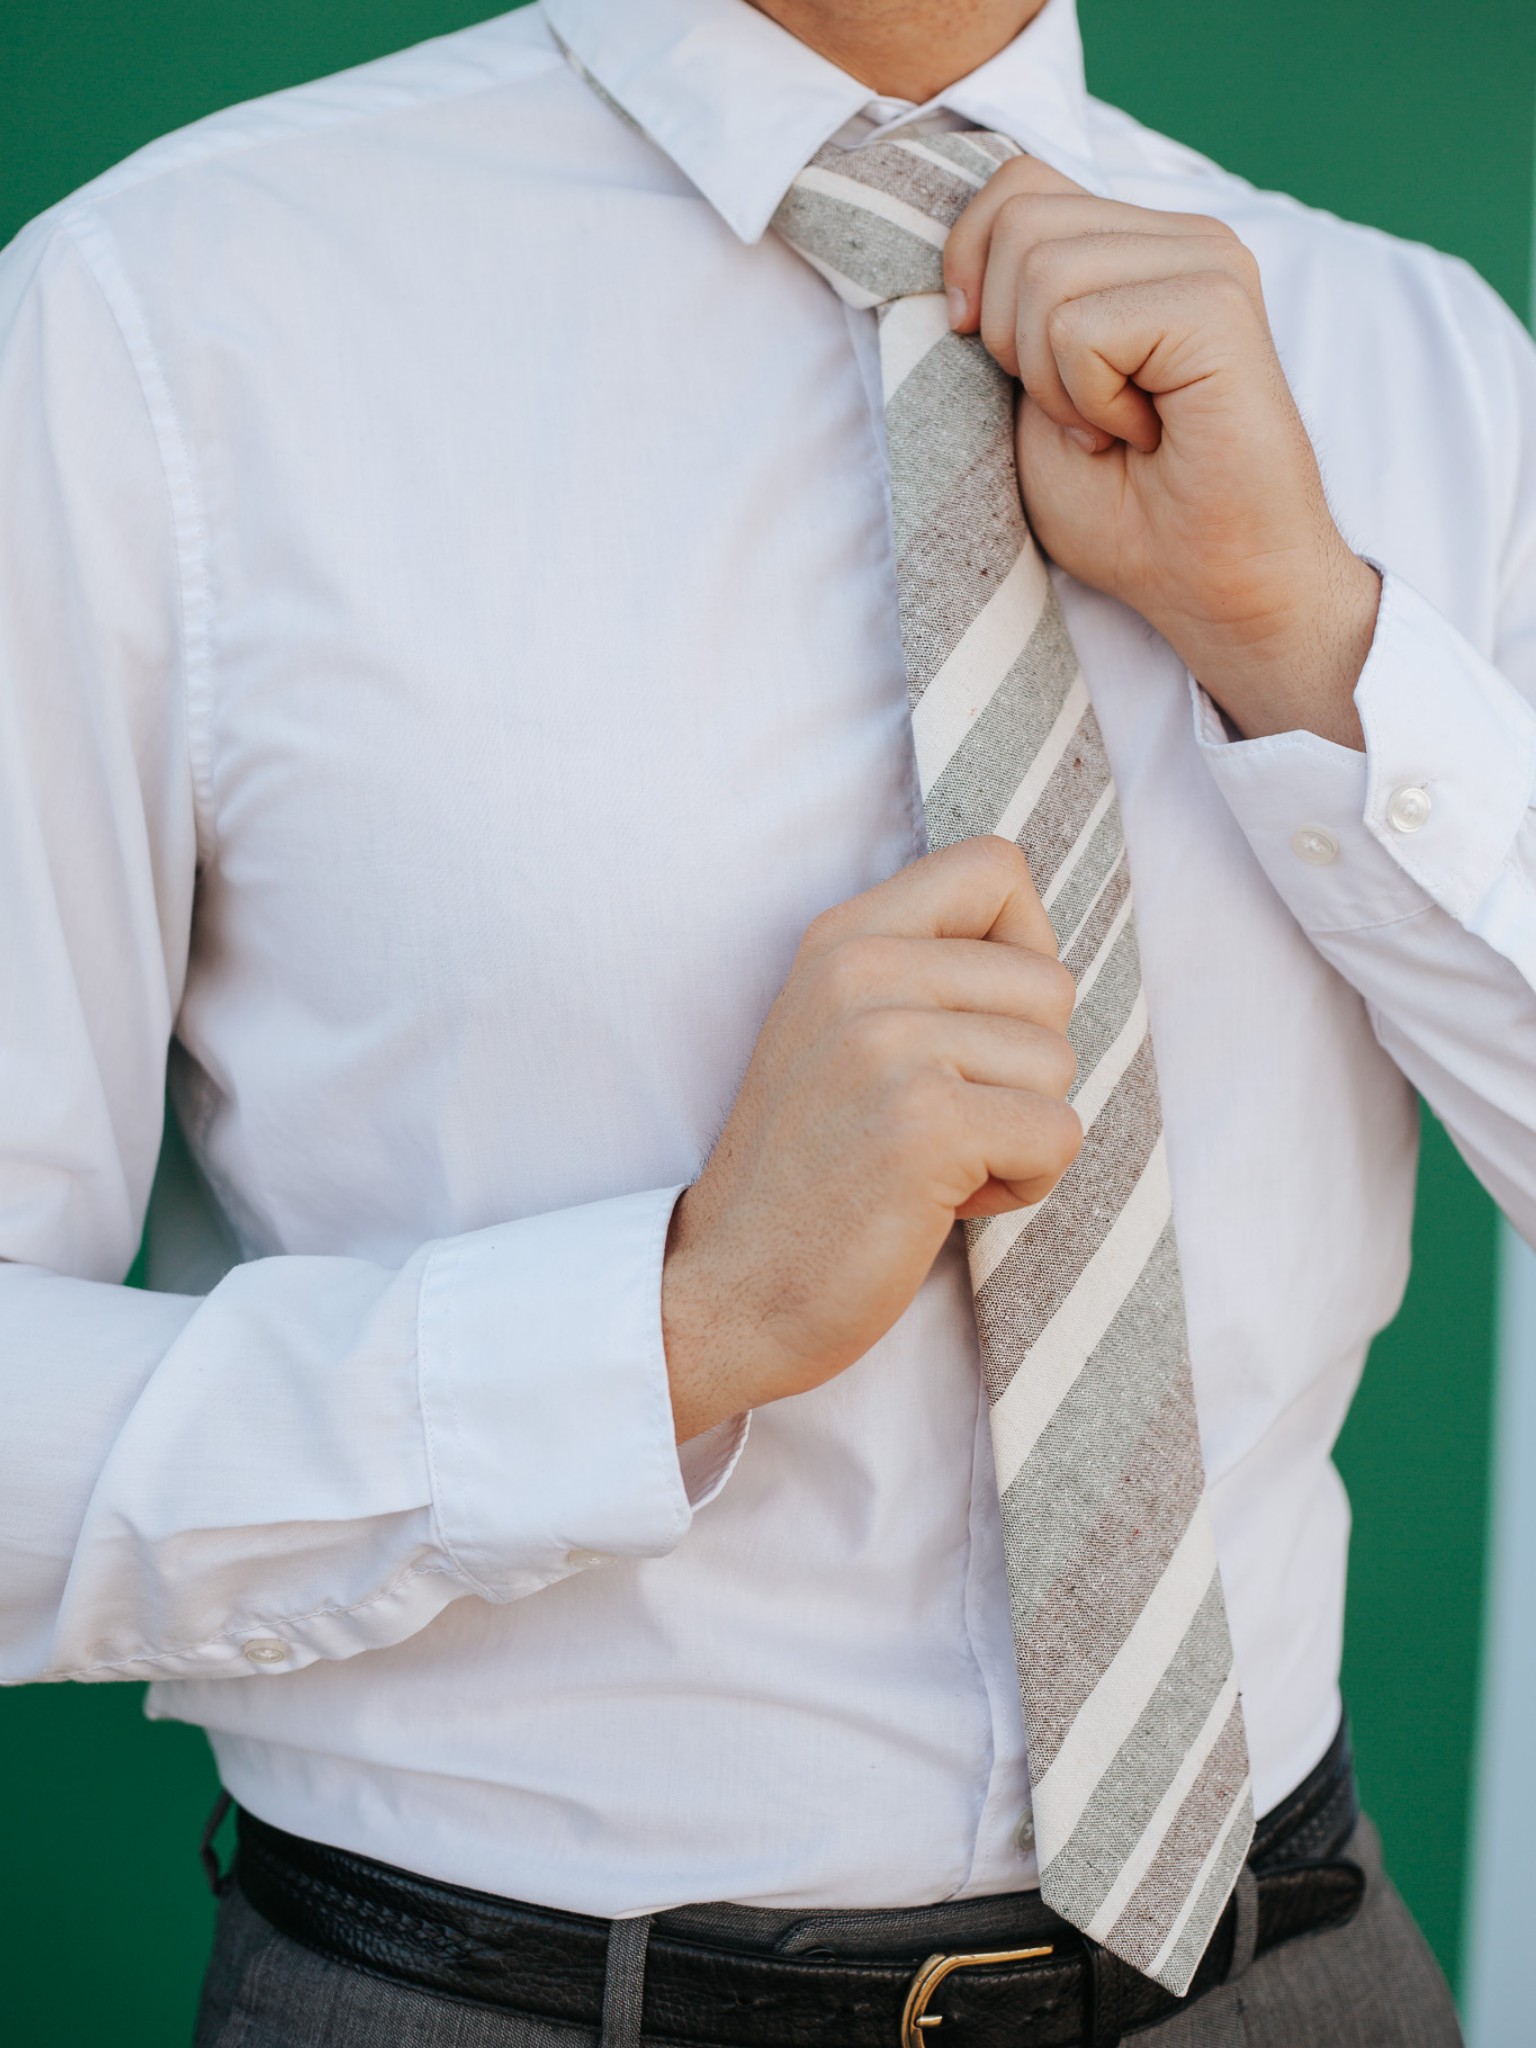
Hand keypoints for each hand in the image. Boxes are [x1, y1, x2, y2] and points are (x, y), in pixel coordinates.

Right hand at [661, 838, 1080, 1441]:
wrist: (732, 1284)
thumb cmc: (811, 1172)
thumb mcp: (842, 1033)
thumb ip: (922, 974)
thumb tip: (1048, 959)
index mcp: (843, 937)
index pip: (995, 867)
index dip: (1023, 948)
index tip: (976, 1026)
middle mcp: (860, 970)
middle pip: (1051, 982)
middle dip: (1025, 1070)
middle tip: (940, 1122)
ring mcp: (889, 1043)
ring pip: (1061, 1062)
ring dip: (1021, 1134)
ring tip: (935, 1164)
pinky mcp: (926, 1122)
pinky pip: (1057, 1134)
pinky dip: (1024, 1185)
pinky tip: (944, 1202)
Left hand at [943, 157, 1377, 748]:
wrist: (1217, 588)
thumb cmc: (1129, 516)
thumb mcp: (1028, 406)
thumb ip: (1002, 318)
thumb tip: (957, 268)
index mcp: (1135, 249)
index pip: (1016, 185)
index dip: (972, 266)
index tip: (1004, 369)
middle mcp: (1179, 237)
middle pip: (1017, 216)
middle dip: (1010, 339)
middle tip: (1077, 416)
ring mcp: (1207, 260)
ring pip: (1041, 267)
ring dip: (1051, 380)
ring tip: (1112, 430)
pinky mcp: (1218, 302)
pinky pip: (1082, 324)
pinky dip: (1086, 399)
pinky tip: (1140, 435)